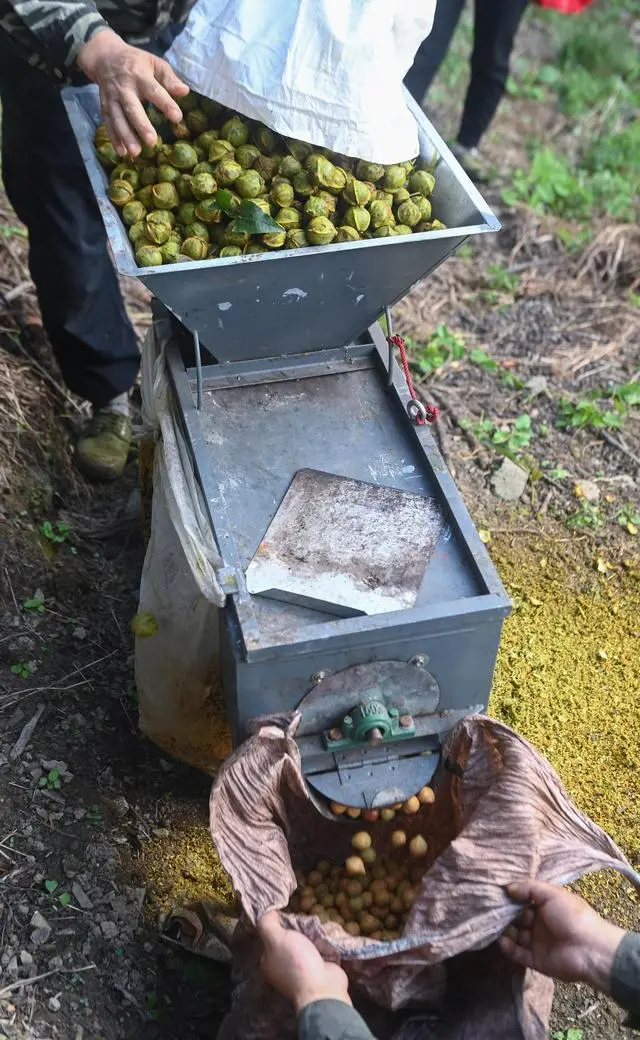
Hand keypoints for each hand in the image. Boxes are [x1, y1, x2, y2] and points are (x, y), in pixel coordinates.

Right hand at [77, 28, 188, 156]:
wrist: (105, 57)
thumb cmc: (136, 62)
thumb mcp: (154, 62)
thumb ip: (169, 78)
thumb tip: (185, 91)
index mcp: (139, 75)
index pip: (154, 90)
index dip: (165, 104)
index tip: (177, 117)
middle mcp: (124, 87)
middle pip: (132, 108)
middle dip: (141, 125)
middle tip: (152, 142)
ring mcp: (112, 98)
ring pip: (118, 118)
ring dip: (126, 136)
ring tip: (136, 153)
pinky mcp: (104, 106)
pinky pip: (108, 123)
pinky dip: (114, 138)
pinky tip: (122, 153)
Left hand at [257, 911, 350, 1013]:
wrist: (322, 988)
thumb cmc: (296, 963)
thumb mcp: (275, 939)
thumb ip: (267, 924)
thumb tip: (269, 912)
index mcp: (269, 961)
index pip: (272, 936)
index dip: (280, 923)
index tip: (290, 915)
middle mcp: (284, 966)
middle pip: (292, 937)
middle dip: (301, 928)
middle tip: (307, 921)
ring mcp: (304, 968)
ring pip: (308, 942)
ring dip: (315, 934)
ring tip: (319, 927)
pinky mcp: (321, 968)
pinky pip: (322, 948)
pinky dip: (326, 942)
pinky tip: (328, 935)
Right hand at [499, 879, 625, 992]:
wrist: (590, 950)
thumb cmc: (572, 917)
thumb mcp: (552, 894)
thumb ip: (529, 888)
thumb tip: (508, 887)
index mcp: (547, 907)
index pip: (525, 900)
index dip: (513, 897)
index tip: (497, 893)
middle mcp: (541, 924)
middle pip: (518, 918)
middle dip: (506, 915)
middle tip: (493, 910)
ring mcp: (538, 942)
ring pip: (516, 936)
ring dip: (506, 931)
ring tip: (497, 926)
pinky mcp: (536, 960)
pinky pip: (518, 954)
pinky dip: (509, 948)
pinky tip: (502, 941)